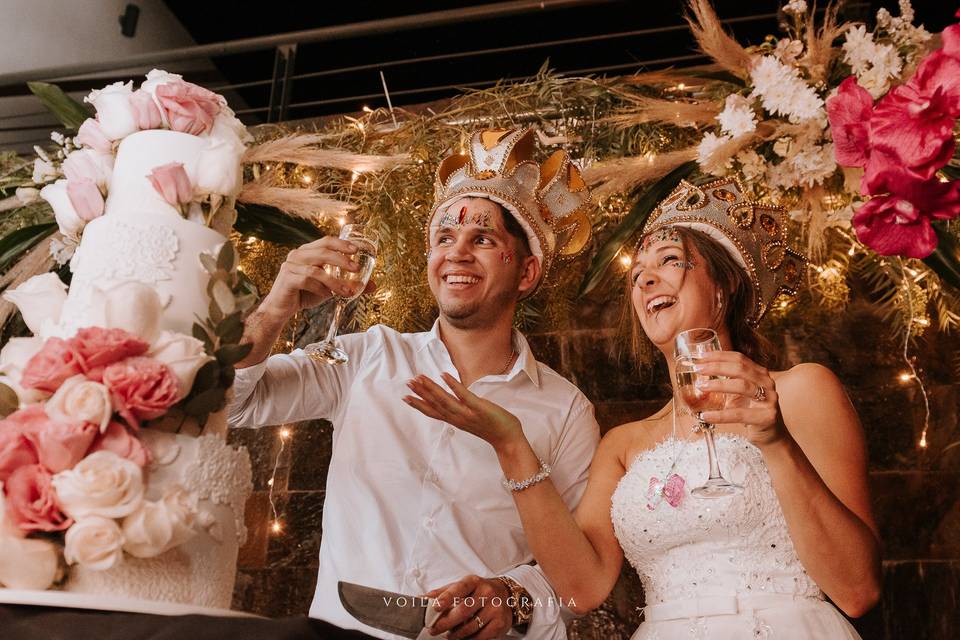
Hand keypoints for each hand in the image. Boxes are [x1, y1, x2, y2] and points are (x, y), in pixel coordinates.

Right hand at [258, 236, 375, 322]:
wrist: (281, 309)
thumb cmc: (306, 294)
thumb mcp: (330, 288)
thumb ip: (349, 284)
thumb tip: (374, 286)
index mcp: (308, 252)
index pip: (326, 241)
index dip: (341, 244)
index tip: (356, 250)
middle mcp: (298, 255)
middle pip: (322, 251)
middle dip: (342, 260)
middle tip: (356, 269)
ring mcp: (290, 266)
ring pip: (316, 269)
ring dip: (334, 281)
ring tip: (347, 291)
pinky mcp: (287, 278)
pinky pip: (307, 280)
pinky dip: (320, 288)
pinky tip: (327, 296)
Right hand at [404, 373, 523, 451]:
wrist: (508, 439)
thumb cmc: (491, 427)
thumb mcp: (471, 420)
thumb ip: (460, 411)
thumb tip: (454, 400)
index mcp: (455, 420)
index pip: (433, 412)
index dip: (418, 405)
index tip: (405, 397)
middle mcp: (457, 418)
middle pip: (435, 405)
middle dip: (421, 393)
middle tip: (408, 383)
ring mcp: (467, 413)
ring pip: (445, 400)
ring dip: (431, 388)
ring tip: (420, 378)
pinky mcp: (479, 408)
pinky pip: (464, 395)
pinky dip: (453, 385)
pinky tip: (444, 375)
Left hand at [425, 575, 512, 639]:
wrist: (507, 595)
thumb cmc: (480, 591)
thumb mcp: (463, 586)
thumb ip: (443, 592)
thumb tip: (423, 598)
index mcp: (474, 582)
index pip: (459, 588)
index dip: (446, 597)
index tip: (436, 607)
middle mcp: (486, 593)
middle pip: (463, 611)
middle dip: (446, 623)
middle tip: (435, 629)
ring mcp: (495, 608)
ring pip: (471, 627)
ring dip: (456, 634)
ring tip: (450, 635)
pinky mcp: (500, 623)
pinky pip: (481, 637)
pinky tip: (463, 638)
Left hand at [693, 351, 786, 447]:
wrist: (771, 436)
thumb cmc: (751, 412)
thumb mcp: (738, 394)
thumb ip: (726, 382)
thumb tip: (700, 373)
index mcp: (760, 374)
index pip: (739, 359)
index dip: (719, 356)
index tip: (700, 357)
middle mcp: (767, 383)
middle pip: (740, 368)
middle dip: (717, 366)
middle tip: (698, 369)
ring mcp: (770, 399)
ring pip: (742, 386)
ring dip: (718, 384)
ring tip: (700, 386)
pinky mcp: (767, 417)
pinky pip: (739, 414)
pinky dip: (720, 415)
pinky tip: (705, 416)